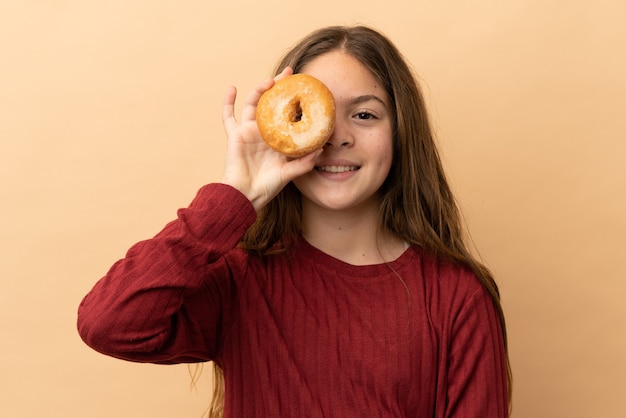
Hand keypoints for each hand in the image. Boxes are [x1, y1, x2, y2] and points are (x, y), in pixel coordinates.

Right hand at [221, 67, 321, 211]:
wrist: (246, 196)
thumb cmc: (267, 187)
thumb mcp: (289, 174)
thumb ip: (304, 163)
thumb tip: (322, 150)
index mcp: (278, 138)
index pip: (288, 113)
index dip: (295, 100)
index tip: (305, 87)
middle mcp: (264, 131)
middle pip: (271, 102)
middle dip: (279, 86)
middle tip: (290, 73)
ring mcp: (249, 131)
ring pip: (253, 103)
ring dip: (260, 89)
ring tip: (271, 80)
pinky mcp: (236, 134)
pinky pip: (228, 116)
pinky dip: (228, 102)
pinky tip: (232, 88)